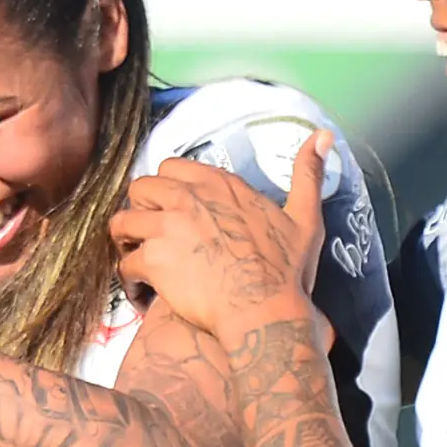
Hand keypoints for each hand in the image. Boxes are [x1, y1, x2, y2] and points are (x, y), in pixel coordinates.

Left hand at [111, 130, 330, 338]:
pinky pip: (124, 264)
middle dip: (141, 210)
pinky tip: (141, 294)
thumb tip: (323, 135)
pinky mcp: (154, 258)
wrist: (266, 311)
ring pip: (123, 221)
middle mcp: (188, 197)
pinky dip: (128, 280)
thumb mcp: (305, 217)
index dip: (167, 191)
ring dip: (126, 242)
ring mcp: (167, 226)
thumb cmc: (286, 270)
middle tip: (149, 236)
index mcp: (219, 184)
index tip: (173, 213)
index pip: (172, 169)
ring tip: (137, 261)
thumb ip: (308, 174)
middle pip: (141, 188)